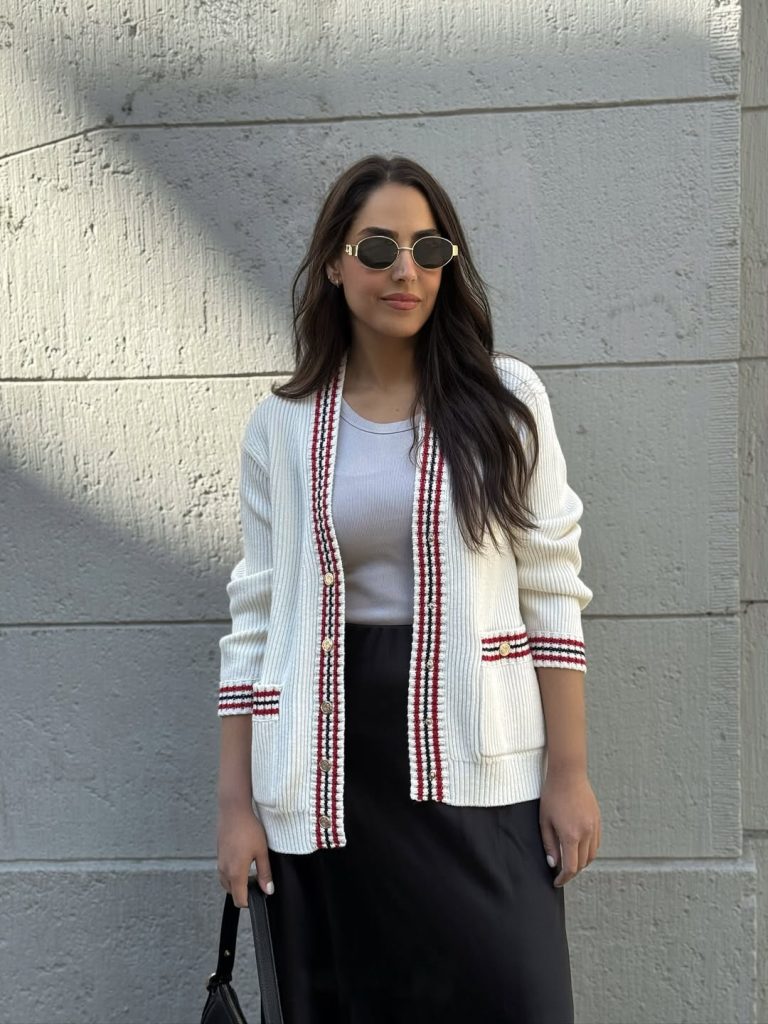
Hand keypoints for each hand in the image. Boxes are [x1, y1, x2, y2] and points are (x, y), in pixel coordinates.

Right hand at [217, 804, 273, 906]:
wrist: (233, 811)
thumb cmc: (248, 828)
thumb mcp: (262, 851)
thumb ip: (265, 873)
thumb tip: (268, 890)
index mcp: (235, 873)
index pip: (239, 900)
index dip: (250, 902)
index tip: (259, 895)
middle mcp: (224, 871)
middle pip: (233, 893)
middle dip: (244, 892)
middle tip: (258, 880)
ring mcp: (220, 863)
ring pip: (227, 883)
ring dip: (237, 882)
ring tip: (250, 869)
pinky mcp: (219, 855)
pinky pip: (224, 872)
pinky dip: (232, 873)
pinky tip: (243, 860)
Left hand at [539, 770, 600, 887]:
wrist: (568, 774)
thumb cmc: (552, 796)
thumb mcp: (544, 821)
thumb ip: (549, 844)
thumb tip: (553, 863)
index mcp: (571, 835)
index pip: (571, 867)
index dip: (564, 878)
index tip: (556, 882)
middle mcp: (586, 833)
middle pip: (583, 863)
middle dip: (572, 871)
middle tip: (561, 872)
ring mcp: (594, 827)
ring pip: (592, 855)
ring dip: (582, 862)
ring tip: (570, 860)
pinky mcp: (598, 820)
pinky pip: (596, 843)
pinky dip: (588, 850)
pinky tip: (578, 847)